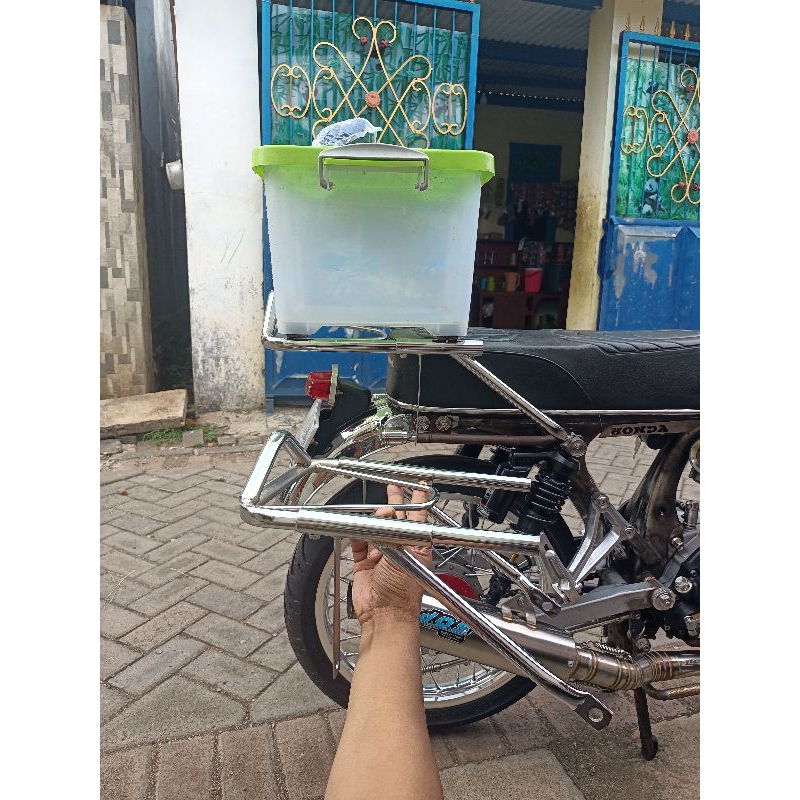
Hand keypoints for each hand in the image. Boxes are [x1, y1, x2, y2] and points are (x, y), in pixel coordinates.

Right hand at [350, 484, 432, 625]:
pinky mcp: (364, 563)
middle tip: (392, 487)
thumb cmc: (402, 593)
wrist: (383, 615)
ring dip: (373, 521)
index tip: (419, 486)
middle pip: (395, 520)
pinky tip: (357, 527)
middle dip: (394, 503)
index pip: (418, 518)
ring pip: (375, 529)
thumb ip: (393, 532)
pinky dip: (356, 534)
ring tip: (375, 514)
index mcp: (416, 547)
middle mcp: (400, 549)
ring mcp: (381, 556)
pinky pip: (358, 543)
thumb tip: (387, 512)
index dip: (418, 501)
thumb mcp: (404, 555)